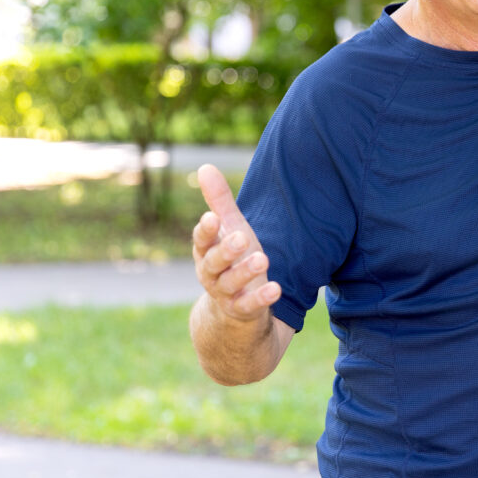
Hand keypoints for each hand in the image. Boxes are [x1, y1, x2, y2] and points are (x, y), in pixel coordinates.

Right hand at [192, 164, 280, 322]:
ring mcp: (226, 294)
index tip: (212, 217)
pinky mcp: (242, 311)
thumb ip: (219, 202)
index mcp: (206, 251)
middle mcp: (211, 273)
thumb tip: (205, 166)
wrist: (233, 310)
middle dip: (226, 250)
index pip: (202, 240)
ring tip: (262, 258)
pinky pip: (249, 306)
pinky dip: (261, 299)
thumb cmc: (233, 260)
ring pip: (231, 284)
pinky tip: (276, 288)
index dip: (206, 230)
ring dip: (245, 272)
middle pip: (213, 262)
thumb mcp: (229, 230)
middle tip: (242, 236)